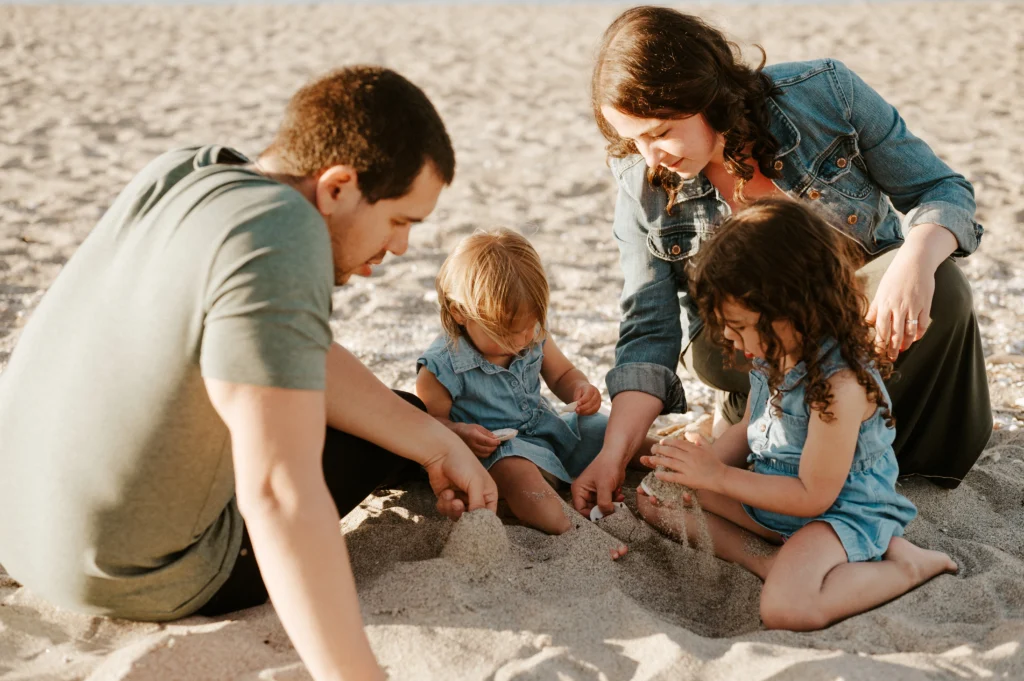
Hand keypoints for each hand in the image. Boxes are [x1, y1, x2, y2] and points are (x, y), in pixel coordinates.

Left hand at [423, 442, 498, 520]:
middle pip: (471, 519)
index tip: (474, 524)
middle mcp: (475, 498)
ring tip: (450, 495)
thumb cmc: (463, 463)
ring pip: (457, 516)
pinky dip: (444, 503)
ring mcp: (460, 499)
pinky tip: (446, 492)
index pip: (489, 515)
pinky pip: (446, 511)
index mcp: (488, 494)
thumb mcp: (475, 483)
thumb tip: (478, 522)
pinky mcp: (447, 499)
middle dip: (463, 514)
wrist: (441, 453)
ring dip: (451, 508)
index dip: (482, 521)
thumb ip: (478, 503)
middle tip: (458, 504)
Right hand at [451, 422, 499, 456]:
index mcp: (474, 436)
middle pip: (487, 449)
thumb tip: (496, 438)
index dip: (494, 442)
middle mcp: (472, 444)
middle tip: (497, 443)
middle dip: (494, 447)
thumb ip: (487, 432)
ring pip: (485, 454)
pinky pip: (481, 456)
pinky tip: (488, 449)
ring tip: (492, 446)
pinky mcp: (471, 454)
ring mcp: (471, 450)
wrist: (457, 433)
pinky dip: (486, 453)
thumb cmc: (468, 428)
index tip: (499, 441)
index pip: (487, 441)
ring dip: (491, 451)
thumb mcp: (478, 427)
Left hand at [571, 382, 601, 415]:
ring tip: (578, 412)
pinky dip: (587, 413)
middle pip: (592, 402)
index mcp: (592, 389)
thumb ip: (577, 398)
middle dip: (584, 407)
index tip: (578, 404)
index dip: (583, 400)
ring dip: (585, 412)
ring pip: (594, 408)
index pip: (588, 395)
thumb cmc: (581, 391)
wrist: (585, 391)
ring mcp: (598, 402)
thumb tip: (576, 406)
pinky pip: (593, 412)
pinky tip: (581, 413)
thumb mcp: (577, 392)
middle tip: (576, 410)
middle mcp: (597, 395)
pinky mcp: (597, 407)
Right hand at [571, 449, 625, 516]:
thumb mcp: (604, 486)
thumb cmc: (607, 466)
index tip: (603, 516)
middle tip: (613, 508)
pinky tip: (619, 494)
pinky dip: (614, 501)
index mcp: (578, 490)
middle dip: (603, 510)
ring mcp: (594, 493)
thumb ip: (603, 502)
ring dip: (610, 505)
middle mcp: (584, 493)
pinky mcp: (603, 493)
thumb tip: (606, 514)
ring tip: (617, 497)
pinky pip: (607, 503)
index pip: (580, 510)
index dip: (591, 515)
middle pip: (591, 510)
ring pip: (601, 508)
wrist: (618, 456)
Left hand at [641, 436, 725, 491]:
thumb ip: (698, 438)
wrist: (721, 477)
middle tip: (652, 449)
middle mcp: (691, 458)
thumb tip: (687, 432)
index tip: (660, 442)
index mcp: (695, 449)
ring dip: (658, 460)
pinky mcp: (689, 480)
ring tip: (650, 459)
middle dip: (659, 449)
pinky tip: (656, 474)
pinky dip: (665, 475)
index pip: (677, 443)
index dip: (667, 442)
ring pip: (670, 463)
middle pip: (671, 452)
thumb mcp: (708, 447)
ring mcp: (689, 469)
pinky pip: (674, 477)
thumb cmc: (714, 462)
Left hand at [865, 246, 934, 360]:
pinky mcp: (925, 304)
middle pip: (894, 334)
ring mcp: (913, 306)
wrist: (915, 261)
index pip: (880, 329)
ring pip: (909, 332)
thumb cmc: (895, 276)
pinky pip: (922, 324)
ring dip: (906, 344)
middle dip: (891, 349)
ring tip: (901, 350)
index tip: (878, 353)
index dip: (879, 343)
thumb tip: (868, 323)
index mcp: (884, 303)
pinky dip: (919, 334)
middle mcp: (898, 307)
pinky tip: (915, 339)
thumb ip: (875, 308)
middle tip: (890, 358)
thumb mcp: (881, 290)